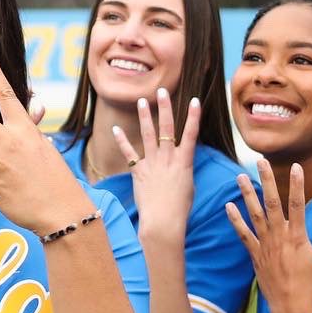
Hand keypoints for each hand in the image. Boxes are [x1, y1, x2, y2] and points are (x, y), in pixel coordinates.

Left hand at [112, 88, 196, 241]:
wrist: (163, 221)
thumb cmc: (180, 208)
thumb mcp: (188, 186)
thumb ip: (183, 170)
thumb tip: (179, 162)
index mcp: (184, 161)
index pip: (191, 134)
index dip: (194, 116)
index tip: (195, 100)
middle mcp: (168, 158)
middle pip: (166, 128)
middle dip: (165, 107)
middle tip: (162, 90)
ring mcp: (152, 163)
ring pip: (148, 134)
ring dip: (144, 116)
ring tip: (141, 101)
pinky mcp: (139, 172)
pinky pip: (129, 154)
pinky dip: (122, 141)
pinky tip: (116, 129)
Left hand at [225, 158, 311, 312]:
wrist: (293, 308)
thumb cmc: (310, 286)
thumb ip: (307, 245)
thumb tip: (302, 242)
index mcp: (299, 236)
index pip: (298, 204)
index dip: (297, 184)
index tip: (296, 166)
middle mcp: (280, 237)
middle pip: (273, 202)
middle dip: (267, 180)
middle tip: (261, 162)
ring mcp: (266, 245)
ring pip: (255, 214)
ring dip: (247, 194)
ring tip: (240, 176)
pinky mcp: (256, 256)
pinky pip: (244, 235)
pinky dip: (235, 220)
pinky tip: (228, 207)